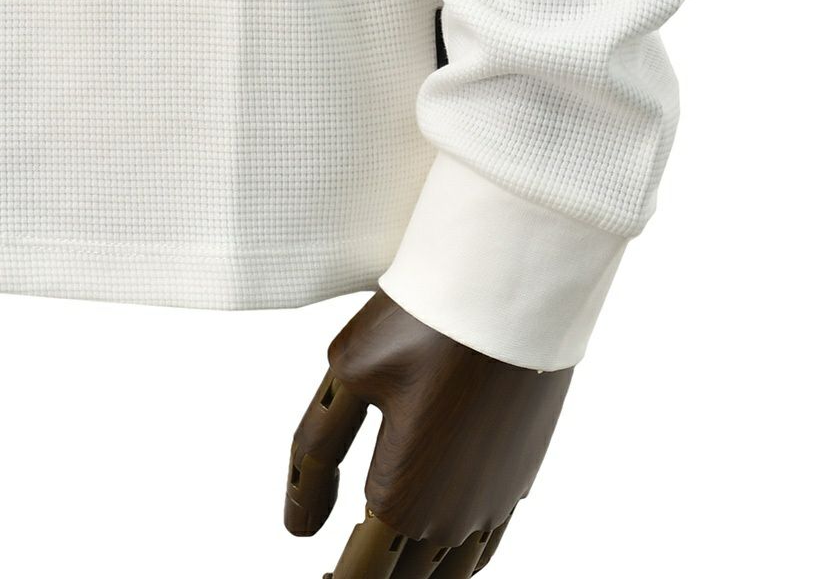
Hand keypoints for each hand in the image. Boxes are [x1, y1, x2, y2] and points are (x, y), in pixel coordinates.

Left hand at [284, 289, 573, 576]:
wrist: (513, 285)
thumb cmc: (428, 321)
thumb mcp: (349, 374)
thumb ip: (316, 457)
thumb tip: (300, 525)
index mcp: (403, 499)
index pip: (357, 576)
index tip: (318, 575)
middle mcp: (455, 515)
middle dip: (371, 573)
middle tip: (341, 567)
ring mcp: (496, 498)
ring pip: (450, 573)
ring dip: (415, 573)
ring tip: (385, 557)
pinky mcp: (522, 472)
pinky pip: (487, 544)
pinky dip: (458, 557)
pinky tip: (440, 543)